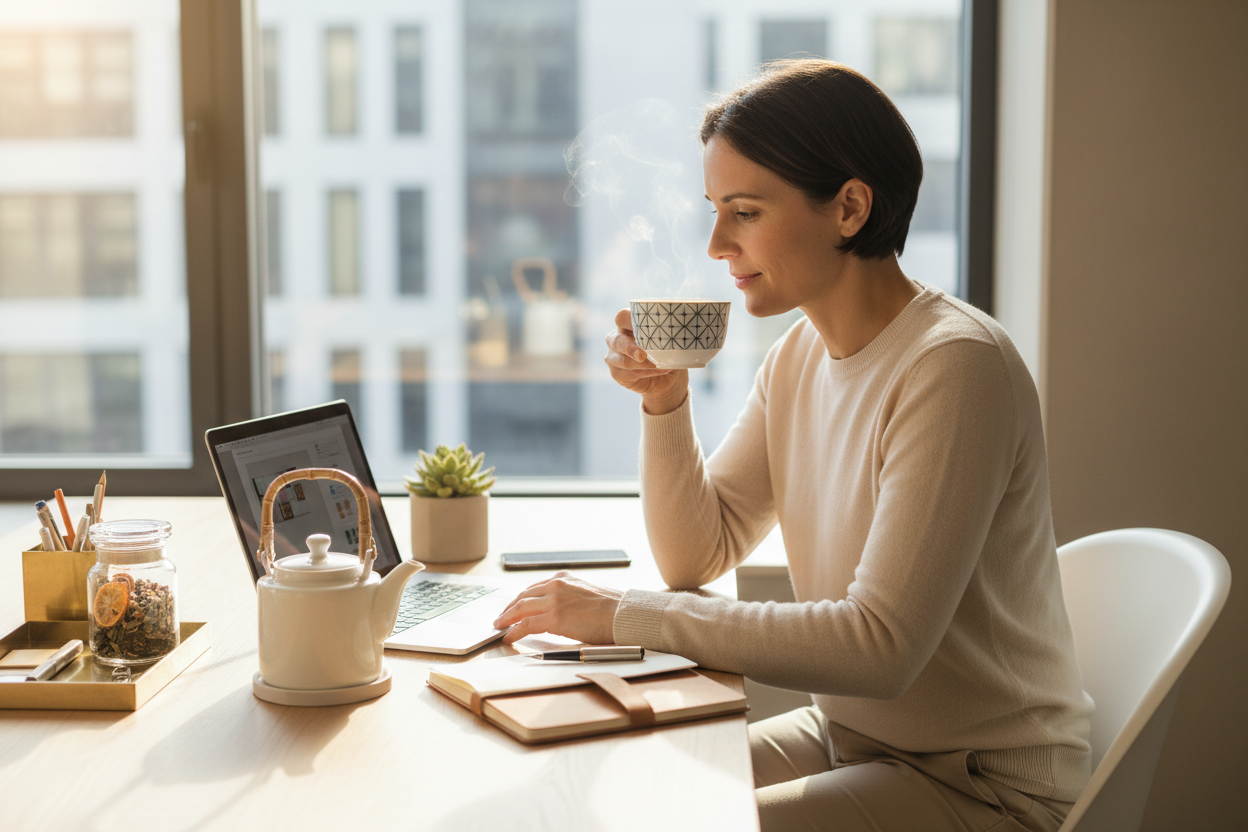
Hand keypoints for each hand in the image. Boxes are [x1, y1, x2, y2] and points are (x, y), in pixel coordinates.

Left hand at [493, 572, 623, 644]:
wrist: (623, 614)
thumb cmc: (612, 608)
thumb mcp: (587, 593)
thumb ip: (570, 597)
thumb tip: (560, 611)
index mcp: (564, 578)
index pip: (534, 587)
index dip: (521, 599)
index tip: (514, 606)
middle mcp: (556, 585)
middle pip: (523, 596)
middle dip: (510, 608)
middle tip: (501, 617)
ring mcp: (554, 601)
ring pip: (520, 609)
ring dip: (507, 619)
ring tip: (499, 627)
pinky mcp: (554, 618)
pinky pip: (526, 625)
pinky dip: (513, 631)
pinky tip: (508, 637)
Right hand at [604, 308, 688, 414]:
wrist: (669, 381)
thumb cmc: (670, 355)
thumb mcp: (673, 342)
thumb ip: (670, 334)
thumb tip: (682, 327)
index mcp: (629, 326)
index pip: (622, 317)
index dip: (628, 320)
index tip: (643, 326)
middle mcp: (617, 339)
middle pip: (616, 340)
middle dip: (630, 348)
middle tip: (643, 355)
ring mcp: (614, 356)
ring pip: (622, 360)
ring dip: (642, 364)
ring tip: (660, 365)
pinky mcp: (616, 373)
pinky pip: (628, 373)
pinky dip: (646, 373)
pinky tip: (659, 371)